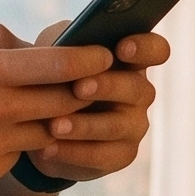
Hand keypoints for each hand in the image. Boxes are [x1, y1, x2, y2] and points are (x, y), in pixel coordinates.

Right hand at [0, 24, 114, 195]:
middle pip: (64, 100)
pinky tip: (4, 133)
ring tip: (50, 106)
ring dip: (55, 119)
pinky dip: (21, 142)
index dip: (91, 59)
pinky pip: (21, 154)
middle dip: (82, 90)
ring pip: (49, 131)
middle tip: (94, 81)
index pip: (59, 65)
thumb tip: (32, 44)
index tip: (106, 54)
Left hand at [19, 20, 168, 185]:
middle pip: (138, 88)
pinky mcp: (119, 155)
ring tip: (54, 125)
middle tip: (79, 88)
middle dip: (107, 87)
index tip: (122, 48)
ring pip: (116, 126)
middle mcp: (139, 93)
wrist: (39, 123)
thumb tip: (63, 39)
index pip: (155, 50)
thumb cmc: (54, 76)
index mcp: (130, 61)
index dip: (145, 48)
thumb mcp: (55, 50)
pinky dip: (72, 152)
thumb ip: (64, 39)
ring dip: (84, 125)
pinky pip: (101, 156)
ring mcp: (133, 126)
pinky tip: (47, 147)